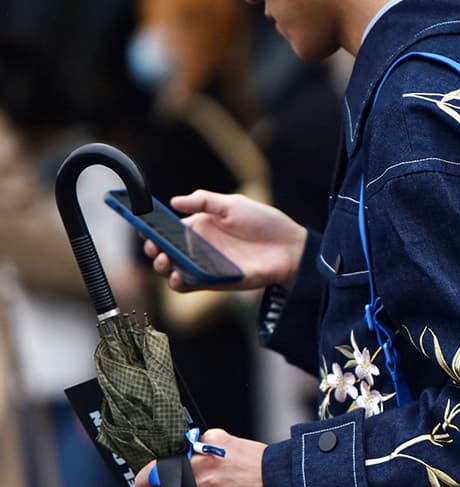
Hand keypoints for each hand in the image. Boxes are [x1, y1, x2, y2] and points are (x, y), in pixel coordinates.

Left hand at [135, 429, 269, 486]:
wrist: (281, 481)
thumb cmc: (263, 465)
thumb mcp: (234, 444)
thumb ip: (211, 446)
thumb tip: (197, 454)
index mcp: (208, 440)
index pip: (174, 452)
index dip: (163, 466)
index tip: (159, 474)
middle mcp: (202, 459)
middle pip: (163, 472)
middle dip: (155, 484)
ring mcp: (204, 481)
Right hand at [143, 190, 306, 291]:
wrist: (289, 248)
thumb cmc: (264, 223)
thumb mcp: (233, 204)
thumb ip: (204, 202)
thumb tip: (175, 201)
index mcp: (200, 226)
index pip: (168, 228)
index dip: (153, 228)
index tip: (144, 227)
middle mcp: (199, 247)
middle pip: (166, 251)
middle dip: (154, 249)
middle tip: (154, 246)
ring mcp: (205, 266)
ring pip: (173, 270)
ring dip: (162, 267)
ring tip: (164, 260)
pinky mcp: (214, 282)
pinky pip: (190, 285)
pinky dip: (179, 283)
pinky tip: (178, 276)